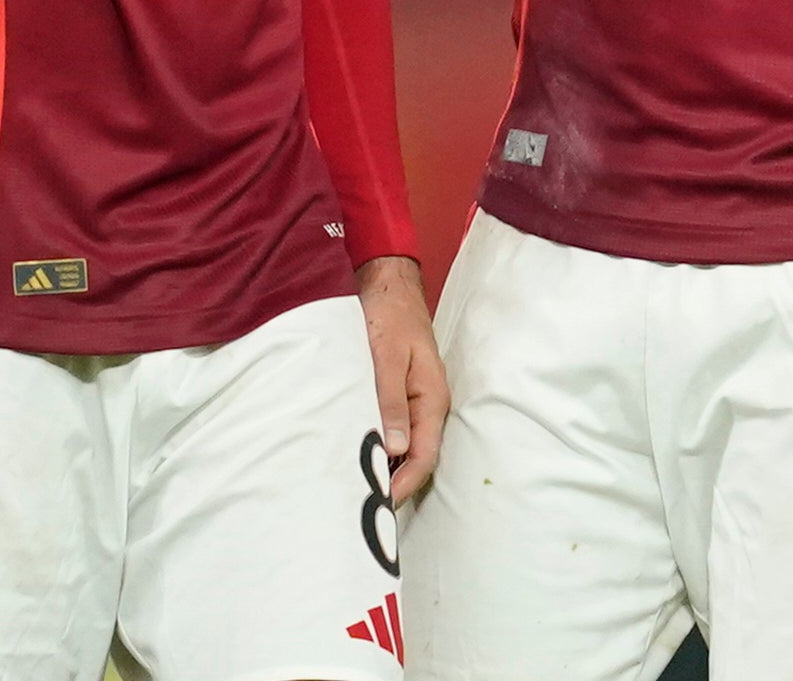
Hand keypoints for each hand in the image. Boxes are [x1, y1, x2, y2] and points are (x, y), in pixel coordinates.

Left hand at [355, 255, 447, 502]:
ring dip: (388, 468)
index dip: (404, 485)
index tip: (381, 506)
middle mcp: (429, 406)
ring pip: (407, 447)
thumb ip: (390, 401)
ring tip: (360, 489)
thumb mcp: (386, 356)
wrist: (389, 285)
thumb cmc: (389, 316)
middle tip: (365, 507)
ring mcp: (416, 401)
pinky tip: (362, 455)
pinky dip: (382, 447)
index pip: (425, 456)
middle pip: (418, 458)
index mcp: (432, 399)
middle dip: (396, 484)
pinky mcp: (402, 395)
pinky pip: (396, 430)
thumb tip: (396, 449)